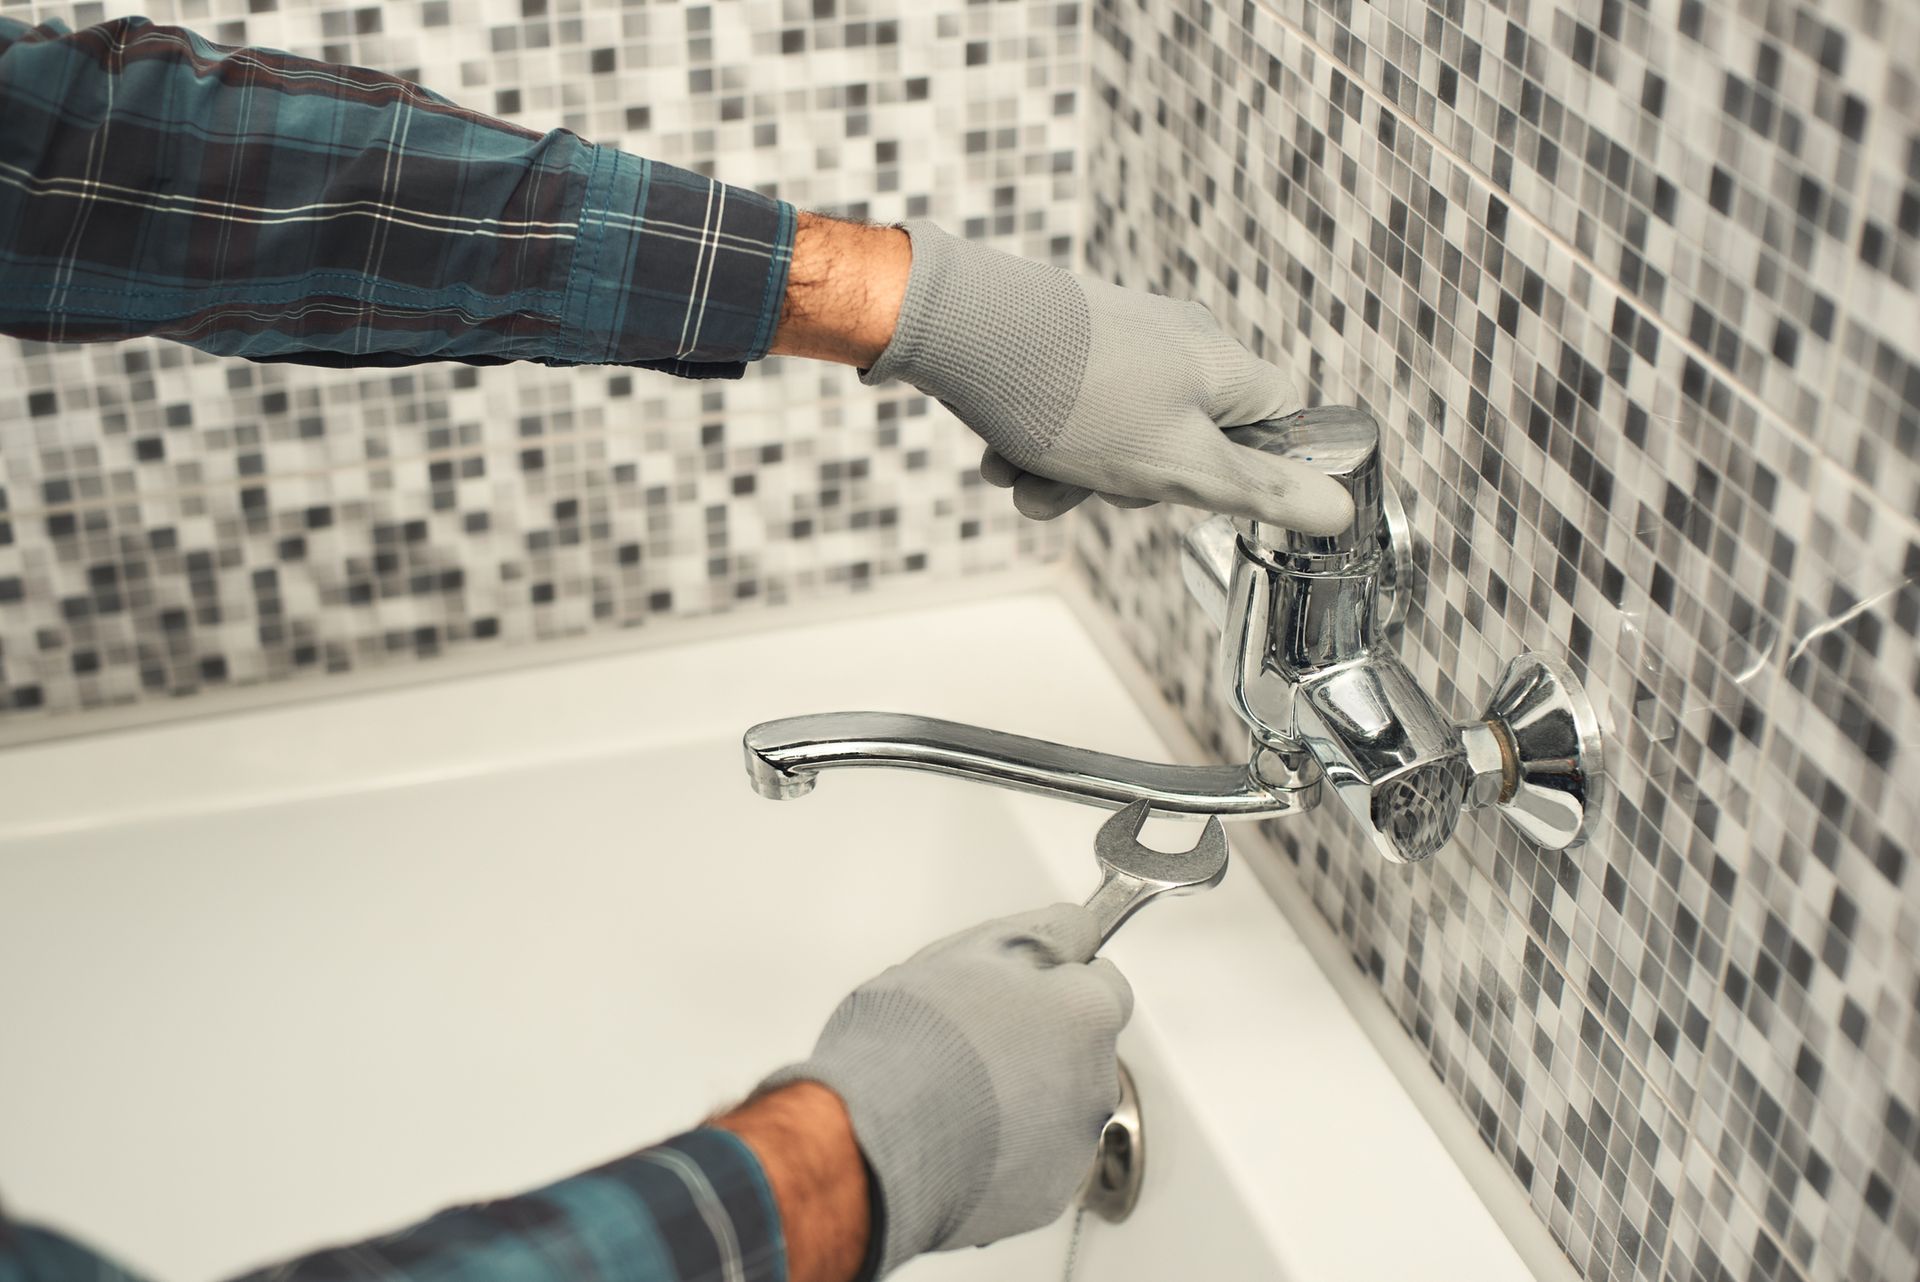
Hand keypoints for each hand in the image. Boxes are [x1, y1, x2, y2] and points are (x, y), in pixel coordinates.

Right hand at [760, 905, 1133, 1277]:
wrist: (872, 1144)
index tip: (1017, 987)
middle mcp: (1096, 1083)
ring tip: (951, 1093)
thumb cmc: (916, 1040)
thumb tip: (1079, 931)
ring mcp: (1070, 1148)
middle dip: (1039, 1041)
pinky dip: (1003, 1151)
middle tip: (972, 1037)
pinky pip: (1030, 1162)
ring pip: (1056, 1107)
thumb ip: (1044, 934)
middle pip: (1081, 1050)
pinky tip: (952, 1136)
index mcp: (1087, 1014)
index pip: (1104, 985)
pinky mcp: (1040, 1200)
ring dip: (1022, 1097)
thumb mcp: (974, 950)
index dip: (1057, 980)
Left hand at [860, 222, 1354, 529]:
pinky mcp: (1061, 345)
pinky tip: (999, 455)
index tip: (1211, 495)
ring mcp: (1115, 341)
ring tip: (1026, 478)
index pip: (1280, 424)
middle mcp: (1177, 342)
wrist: (959, 330)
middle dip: (1131, 484)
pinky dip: (1034, 447)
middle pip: (1186, 443)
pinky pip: (1067, 416)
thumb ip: (1260, 492)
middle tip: (1098, 484)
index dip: (1254, 473)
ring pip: (1114, 439)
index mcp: (1223, 364)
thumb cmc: (1077, 398)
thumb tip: (1339, 508)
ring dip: (1067, 477)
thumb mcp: (1180, 465)